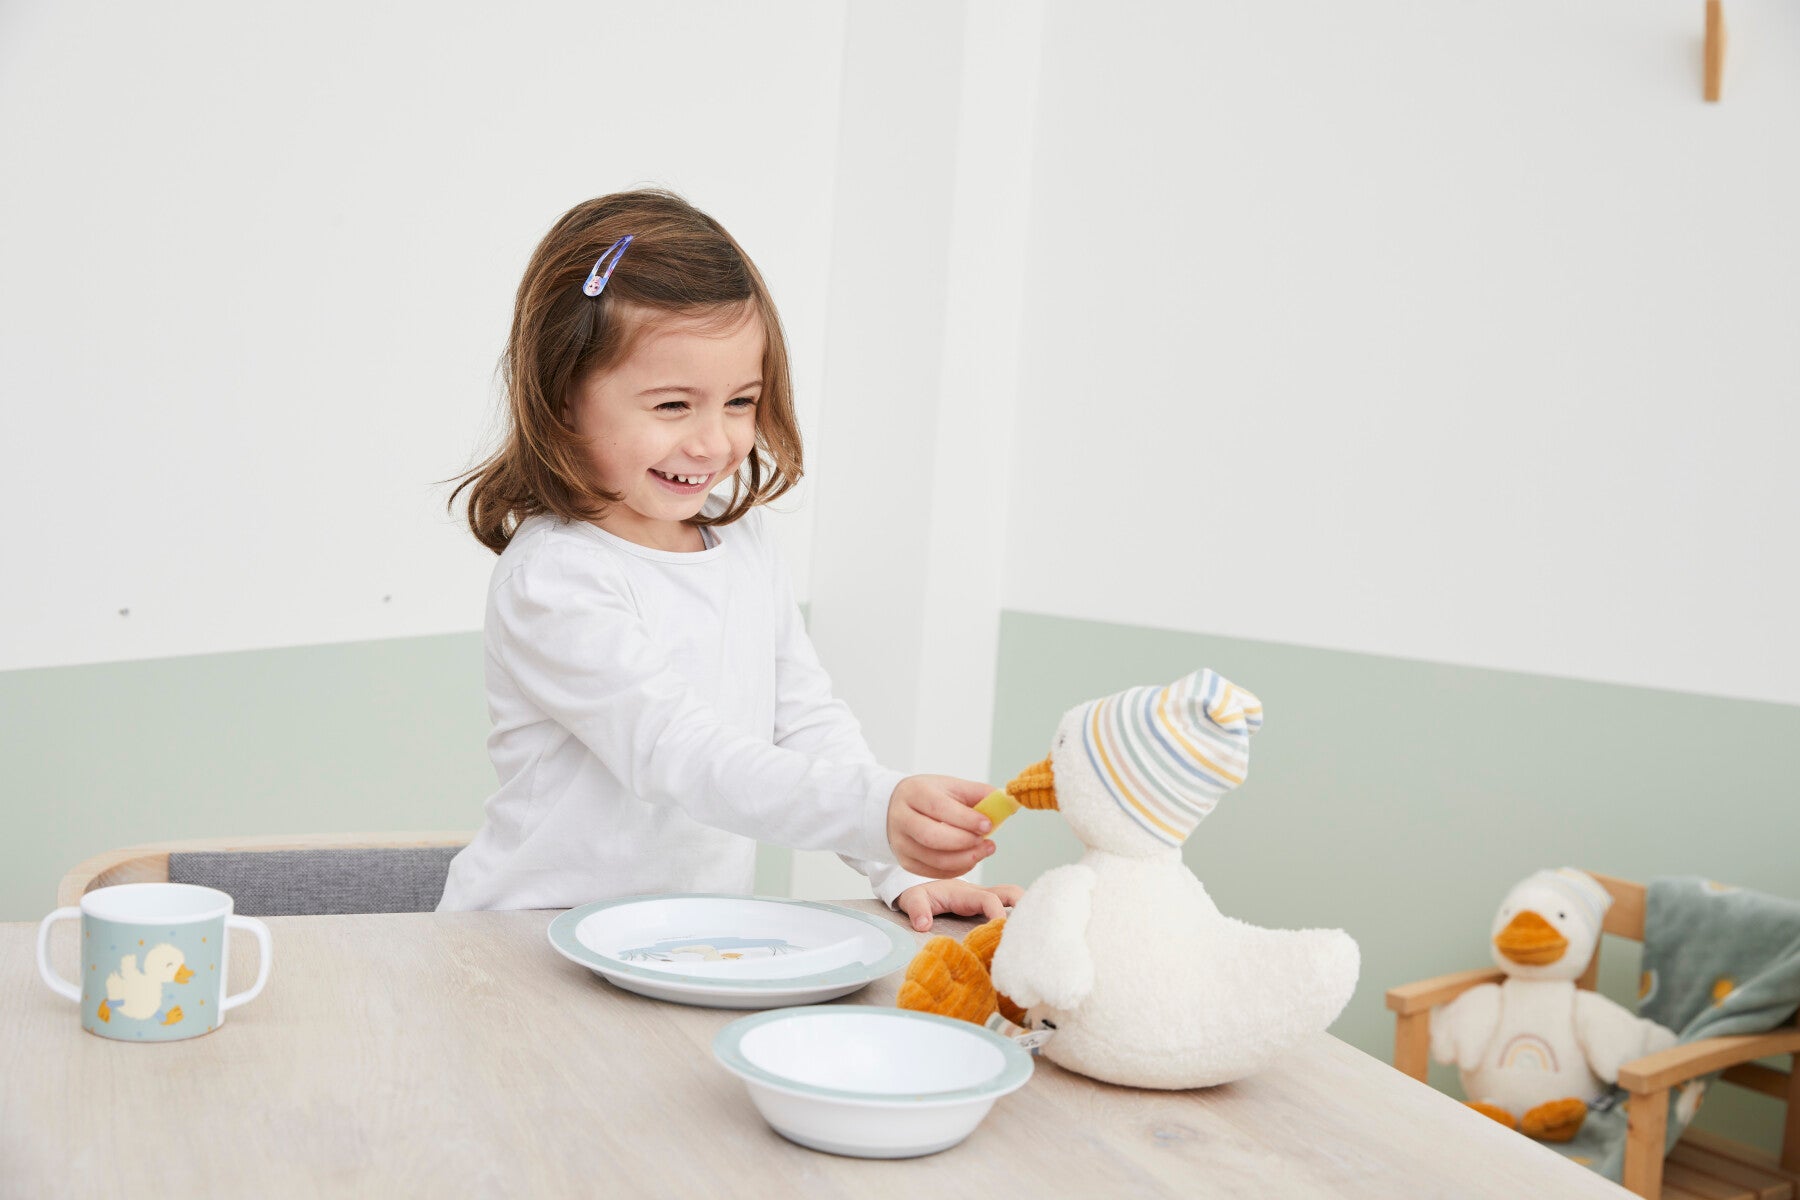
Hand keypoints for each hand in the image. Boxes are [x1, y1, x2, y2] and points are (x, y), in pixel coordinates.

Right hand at [886, 774, 995, 877]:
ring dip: (965, 859)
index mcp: (915, 793)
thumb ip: (979, 793)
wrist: (897, 807)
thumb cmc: (931, 796)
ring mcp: (901, 843)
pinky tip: (971, 859)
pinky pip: (934, 872)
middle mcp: (902, 818)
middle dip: (965, 843)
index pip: (939, 808)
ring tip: (985, 850)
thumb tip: (1007, 804)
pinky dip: (957, 869)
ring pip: (934, 860)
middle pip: (932, 837)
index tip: (988, 825)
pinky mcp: (905, 861)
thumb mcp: (952, 786)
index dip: (965, 819)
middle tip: (988, 842)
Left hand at [895, 880, 1025, 931]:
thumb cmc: (919, 896)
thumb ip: (916, 909)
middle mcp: (979, 894)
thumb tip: (924, 925)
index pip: (989, 900)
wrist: (921, 891)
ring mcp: (985, 901)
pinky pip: (1008, 909)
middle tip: (1033, 927)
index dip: (998, 915)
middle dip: (1025, 905)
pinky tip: (1023, 937)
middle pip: (1011, 892)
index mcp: (964, 893)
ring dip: (1025, 911)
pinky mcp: (987, 909)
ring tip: (1033, 934)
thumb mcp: (912, 900)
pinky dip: (1018, 918)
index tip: (1001, 933)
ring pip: (1013, 900)